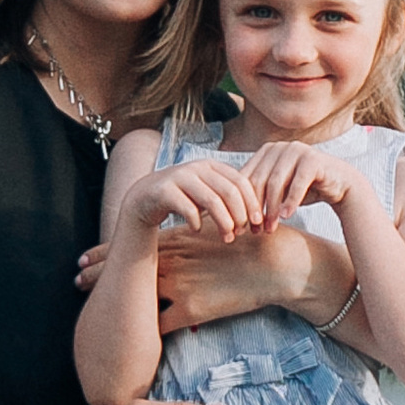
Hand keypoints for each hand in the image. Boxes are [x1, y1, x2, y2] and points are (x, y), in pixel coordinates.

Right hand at [122, 157, 260, 241]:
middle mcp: (197, 167)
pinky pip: (188, 209)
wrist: (144, 198)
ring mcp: (179, 177)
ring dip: (224, 222)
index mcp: (212, 165)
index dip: (253, 203)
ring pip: (211, 200)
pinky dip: (197, 222)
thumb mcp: (207, 193)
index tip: (258, 222)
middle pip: (229, 191)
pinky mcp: (164, 190)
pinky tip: (198, 229)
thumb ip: (228, 198)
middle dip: (240, 215)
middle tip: (241, 233)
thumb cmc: (183, 199)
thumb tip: (259, 216)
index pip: (241, 182)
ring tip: (227, 238)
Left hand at [234, 140, 356, 223]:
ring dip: (272, 208)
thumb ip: (257, 194)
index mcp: (265, 152)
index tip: (242, 226)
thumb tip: (227, 214)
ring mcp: (295, 150)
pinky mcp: (312, 159)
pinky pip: (297, 183)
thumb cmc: (304, 189)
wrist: (339, 184)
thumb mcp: (277, 190)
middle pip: (258, 181)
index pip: (246, 178)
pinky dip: (291, 201)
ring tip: (271, 228)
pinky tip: (288, 217)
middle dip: (255, 208)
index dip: (242, 203)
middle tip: (254, 230)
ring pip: (276, 183)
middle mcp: (278, 147)